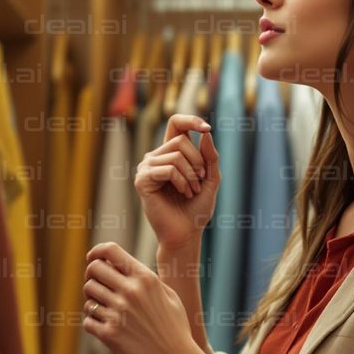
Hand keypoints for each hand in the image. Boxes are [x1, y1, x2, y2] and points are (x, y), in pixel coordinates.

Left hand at [81, 243, 201, 353]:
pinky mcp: (109, 333)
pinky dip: (93, 322)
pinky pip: (87, 319)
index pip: (110, 251)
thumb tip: (122, 265)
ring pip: (88, 294)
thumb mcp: (169, 296)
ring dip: (92, 300)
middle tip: (98, 285)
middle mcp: (130, 292)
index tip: (93, 258)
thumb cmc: (175, 328)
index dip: (97, 251)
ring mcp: (118, 313)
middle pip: (93, 269)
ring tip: (104, 308)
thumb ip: (147, 279)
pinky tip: (105, 326)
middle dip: (92, 275)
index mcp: (145, 279)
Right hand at [136, 113, 219, 251]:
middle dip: (198, 161)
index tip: (207, 127)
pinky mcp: (143, 180)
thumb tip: (205, 133)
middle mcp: (156, 157)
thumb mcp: (211, 178)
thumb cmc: (196, 208)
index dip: (191, 120)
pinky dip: (182, 181)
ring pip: (176, 155)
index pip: (176, 124)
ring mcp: (146, 168)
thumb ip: (210, 157)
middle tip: (201, 181)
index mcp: (170, 153)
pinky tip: (184, 193)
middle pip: (181, 140)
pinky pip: (168, 169)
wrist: (186, 233)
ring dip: (191, 175)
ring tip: (192, 191)